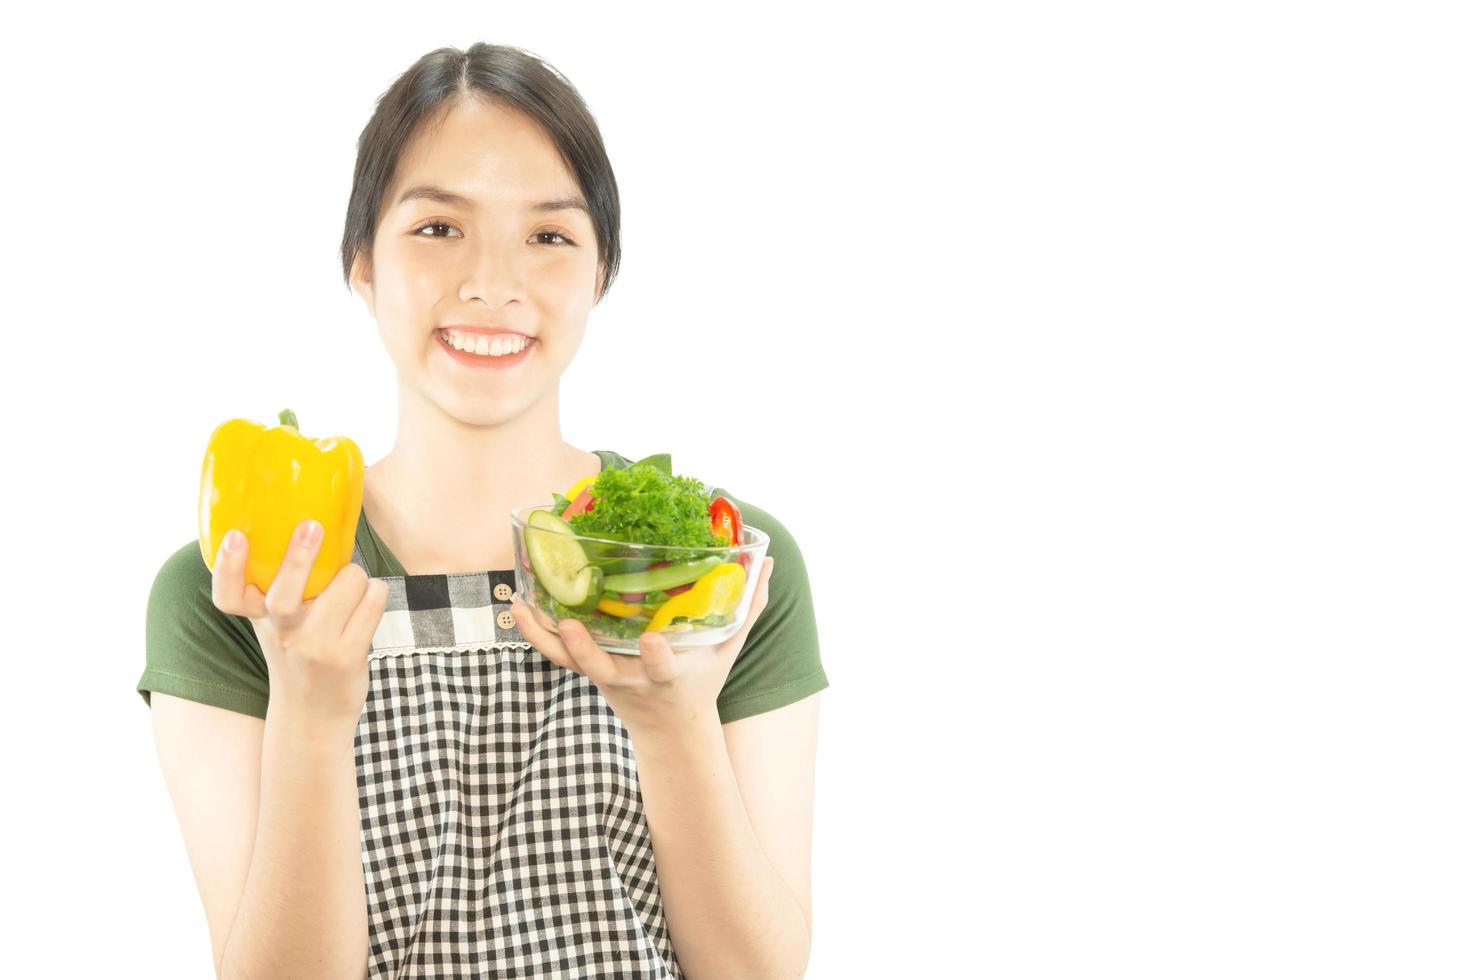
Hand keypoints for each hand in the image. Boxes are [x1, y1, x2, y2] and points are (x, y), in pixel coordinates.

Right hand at [210, 519, 389, 729]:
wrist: (314, 715)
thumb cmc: (298, 653)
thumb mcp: (276, 624)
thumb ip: (276, 589)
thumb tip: (306, 524)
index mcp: (259, 618)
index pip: (227, 594)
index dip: (228, 566)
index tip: (235, 536)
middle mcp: (283, 632)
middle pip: (286, 591)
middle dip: (300, 555)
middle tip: (312, 526)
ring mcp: (315, 646)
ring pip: (349, 581)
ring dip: (357, 578)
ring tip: (351, 593)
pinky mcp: (348, 655)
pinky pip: (374, 598)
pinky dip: (376, 593)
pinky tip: (366, 606)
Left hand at [510, 557, 774, 733]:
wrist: (669, 729)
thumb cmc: (702, 680)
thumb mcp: (728, 648)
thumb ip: (748, 605)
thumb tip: (769, 560)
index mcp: (668, 675)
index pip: (662, 668)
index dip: (655, 656)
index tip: (652, 640)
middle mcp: (631, 679)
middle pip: (601, 669)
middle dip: (585, 651)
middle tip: (569, 624)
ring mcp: (605, 677)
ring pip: (568, 662)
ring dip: (544, 636)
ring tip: (522, 605)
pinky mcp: (586, 672)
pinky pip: (556, 656)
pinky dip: (536, 633)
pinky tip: (519, 606)